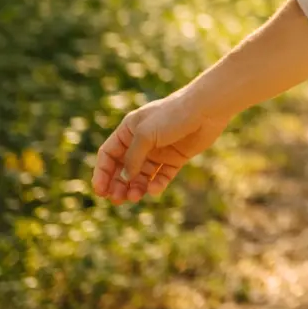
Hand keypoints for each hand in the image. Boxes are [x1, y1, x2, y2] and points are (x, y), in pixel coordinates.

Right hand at [91, 93, 230, 203]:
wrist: (207, 109)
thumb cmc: (173, 115)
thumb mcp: (145, 134)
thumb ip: (133, 157)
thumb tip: (125, 178)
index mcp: (129, 130)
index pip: (108, 155)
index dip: (102, 173)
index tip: (100, 192)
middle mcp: (142, 141)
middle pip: (123, 168)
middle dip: (118, 185)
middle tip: (118, 199)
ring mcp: (159, 150)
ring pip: (142, 175)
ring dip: (136, 187)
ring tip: (136, 197)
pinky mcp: (176, 158)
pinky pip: (162, 176)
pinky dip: (157, 184)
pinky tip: (155, 189)